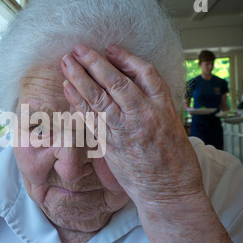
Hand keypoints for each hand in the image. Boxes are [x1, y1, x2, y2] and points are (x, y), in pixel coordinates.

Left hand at [61, 44, 204, 209]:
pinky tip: (68, 89)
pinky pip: (91, 119)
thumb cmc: (176, 163)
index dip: (126, 58)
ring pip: (99, 98)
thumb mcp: (174, 125)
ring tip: (66, 62)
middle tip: (78, 48)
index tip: (111, 48)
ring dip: (79, 78)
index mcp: (164, 107)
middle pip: (115, 82)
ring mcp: (125, 130)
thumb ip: (154, 105)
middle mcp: (143, 115)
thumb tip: (131, 87)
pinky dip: (78, 102)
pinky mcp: (110, 145)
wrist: (169, 193)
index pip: (144, 73)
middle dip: (94, 62)